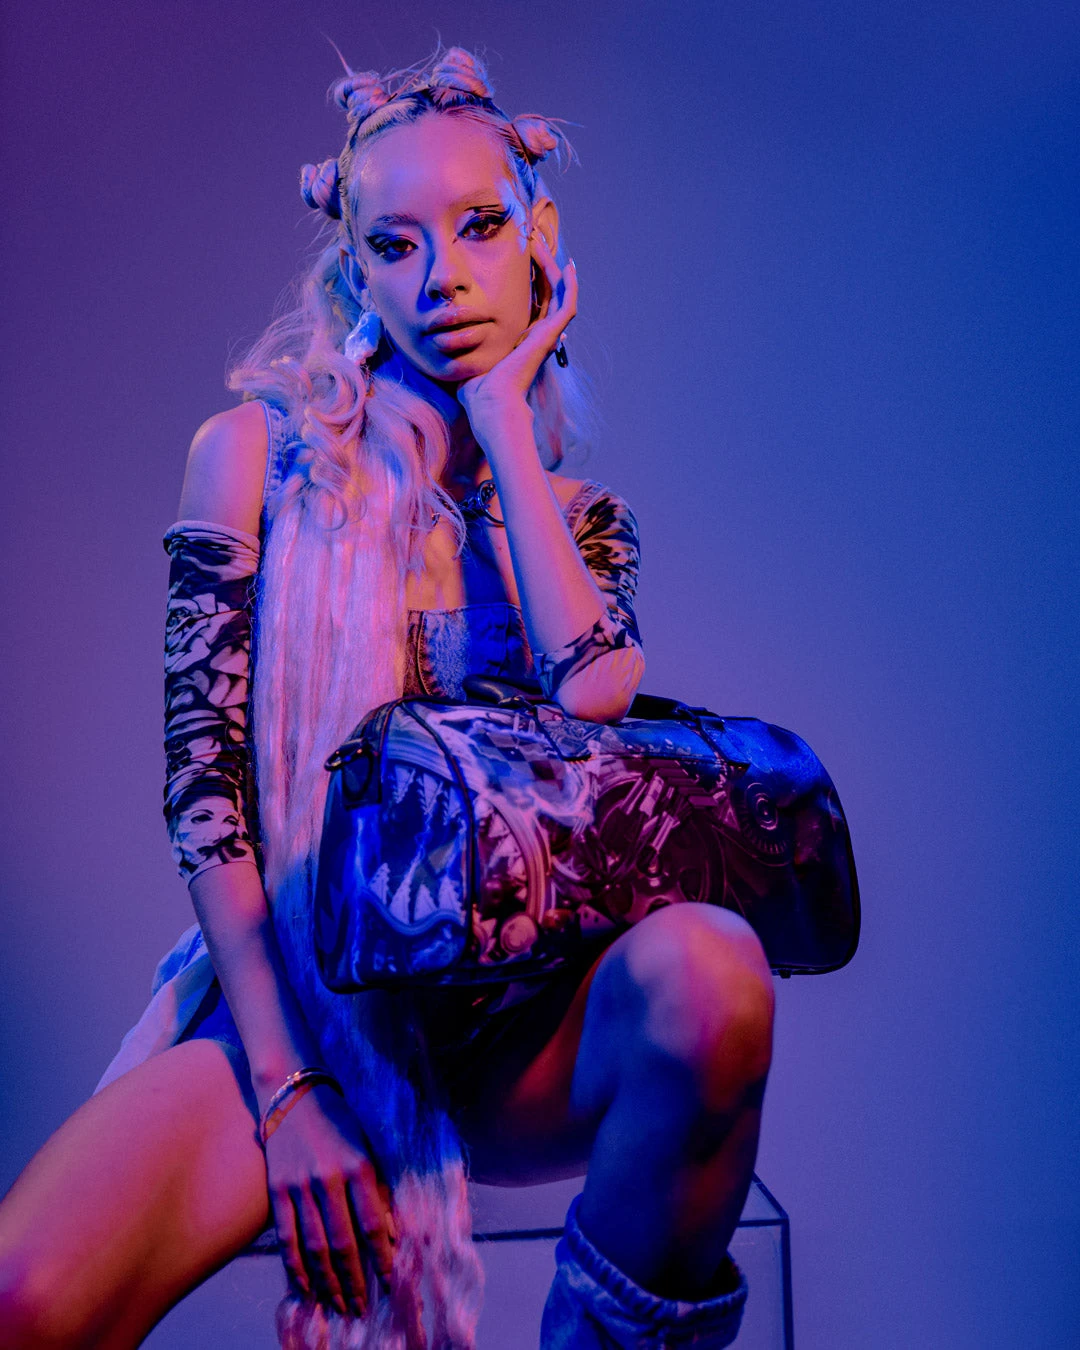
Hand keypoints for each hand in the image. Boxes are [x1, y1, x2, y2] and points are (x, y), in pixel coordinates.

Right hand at [264, 1081, 396, 1317]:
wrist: (294, 1092)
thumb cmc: (339, 1119)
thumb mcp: (368, 1147)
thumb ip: (379, 1189)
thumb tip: (392, 1234)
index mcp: (358, 1165)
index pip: (373, 1225)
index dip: (382, 1259)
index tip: (390, 1283)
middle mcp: (328, 1178)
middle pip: (343, 1243)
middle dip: (354, 1281)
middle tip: (361, 1307)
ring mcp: (299, 1185)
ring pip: (314, 1247)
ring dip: (327, 1282)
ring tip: (338, 1305)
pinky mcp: (276, 1190)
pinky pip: (287, 1237)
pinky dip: (295, 1267)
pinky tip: (305, 1287)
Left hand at [457, 233, 577, 448]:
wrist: (489, 403)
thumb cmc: (476, 388)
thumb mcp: (470, 356)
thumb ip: (466, 344)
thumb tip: (447, 335)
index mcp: (521, 341)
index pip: (531, 303)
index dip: (530, 280)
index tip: (523, 259)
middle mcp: (537, 336)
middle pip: (546, 293)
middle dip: (541, 265)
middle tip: (533, 241)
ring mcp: (545, 335)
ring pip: (558, 293)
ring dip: (553, 267)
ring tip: (542, 243)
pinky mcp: (548, 335)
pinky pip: (566, 305)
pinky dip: (570, 285)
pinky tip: (569, 265)